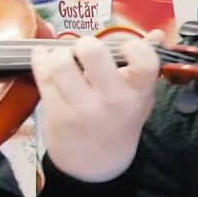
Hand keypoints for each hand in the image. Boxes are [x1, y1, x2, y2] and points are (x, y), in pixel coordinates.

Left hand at [33, 30, 163, 182]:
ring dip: (59, 53)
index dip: (133, 45)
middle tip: (85, 50)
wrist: (98, 164)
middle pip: (93, 53)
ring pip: (61, 63)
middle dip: (86, 44)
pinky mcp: (55, 113)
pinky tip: (44, 58)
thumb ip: (144, 64)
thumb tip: (156, 33)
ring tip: (64, 58)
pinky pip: (42, 76)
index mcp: (138, 94)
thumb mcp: (140, 97)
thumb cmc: (121, 121)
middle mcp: (112, 101)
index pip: (144, 60)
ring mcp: (81, 108)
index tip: (124, 47)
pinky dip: (41, 60)